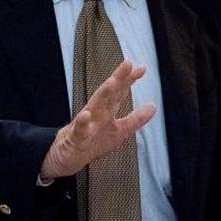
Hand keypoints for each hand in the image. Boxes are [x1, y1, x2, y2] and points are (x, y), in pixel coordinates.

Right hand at [40, 60, 155, 178]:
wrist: (67, 157)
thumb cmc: (93, 142)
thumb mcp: (119, 131)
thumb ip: (135, 119)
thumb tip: (153, 106)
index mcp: (107, 111)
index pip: (119, 93)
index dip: (129, 80)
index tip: (141, 68)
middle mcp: (96, 113)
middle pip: (108, 93)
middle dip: (118, 78)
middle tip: (128, 63)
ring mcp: (85, 124)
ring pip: (94, 106)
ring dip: (102, 94)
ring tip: (112, 82)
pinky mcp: (76, 137)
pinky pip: (79, 130)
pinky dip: (82, 122)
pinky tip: (86, 115)